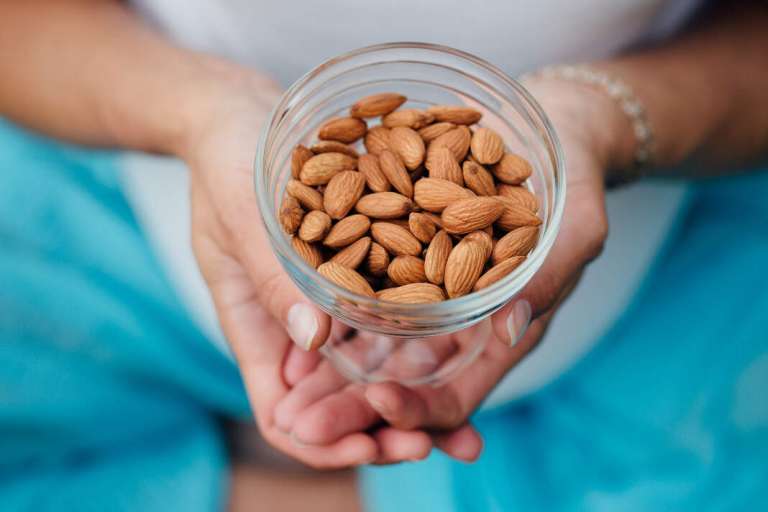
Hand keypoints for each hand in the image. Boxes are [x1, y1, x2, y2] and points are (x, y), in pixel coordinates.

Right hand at [179, 69, 470, 466]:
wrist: (245, 117)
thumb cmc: (225, 163)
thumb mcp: (240, 215)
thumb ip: (272, 275)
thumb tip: (315, 341)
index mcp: (259, 330)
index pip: (283, 417)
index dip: (325, 445)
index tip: (369, 446)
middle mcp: (302, 329)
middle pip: (341, 407)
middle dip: (386, 432)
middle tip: (441, 443)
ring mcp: (336, 307)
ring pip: (377, 375)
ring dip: (420, 402)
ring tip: (469, 427)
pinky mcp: (366, 276)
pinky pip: (399, 323)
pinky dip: (432, 346)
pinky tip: (474, 349)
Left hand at [273, 78, 612, 451]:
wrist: (545, 129)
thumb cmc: (572, 178)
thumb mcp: (574, 225)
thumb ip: (550, 274)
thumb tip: (512, 329)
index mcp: (498, 336)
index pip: (454, 397)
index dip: (417, 411)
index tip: (377, 402)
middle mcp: (453, 327)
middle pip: (398, 387)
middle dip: (353, 410)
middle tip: (301, 426)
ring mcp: (420, 297)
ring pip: (368, 354)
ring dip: (327, 379)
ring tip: (284, 394)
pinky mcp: (394, 260)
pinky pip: (355, 299)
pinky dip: (325, 319)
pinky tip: (290, 325)